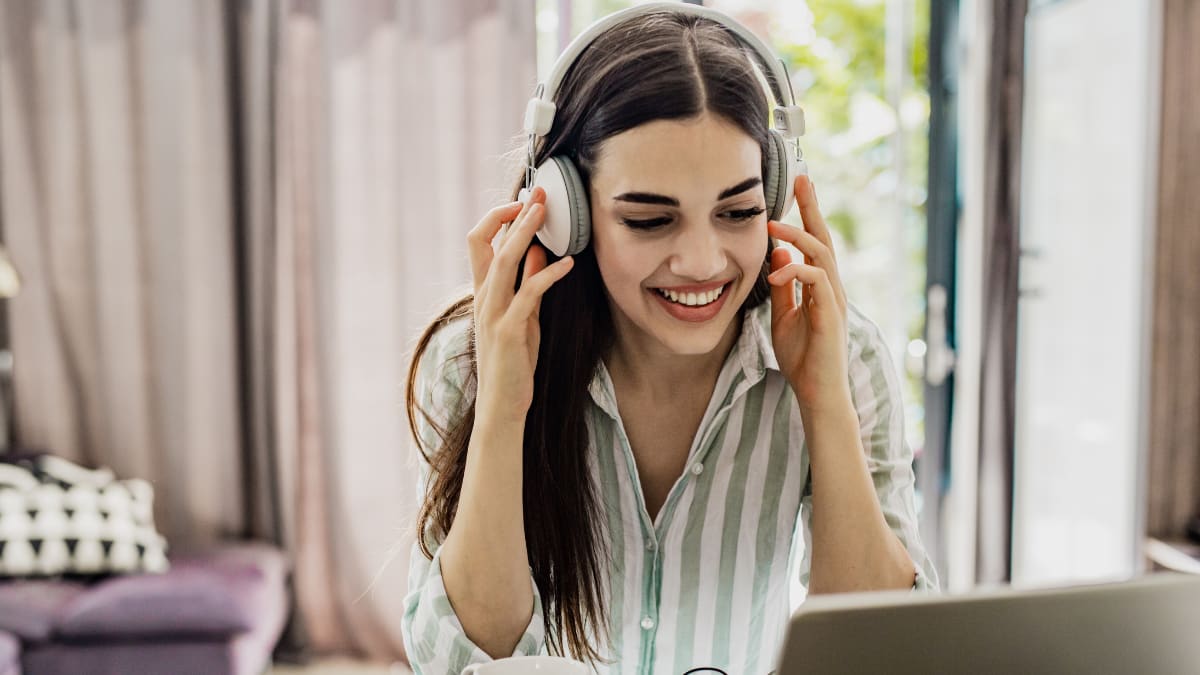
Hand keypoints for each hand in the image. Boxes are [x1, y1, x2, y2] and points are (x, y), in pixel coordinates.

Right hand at [467, 186, 574, 420]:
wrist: (502, 406)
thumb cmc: (513, 363)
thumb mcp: (523, 317)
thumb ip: (527, 284)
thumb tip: (538, 251)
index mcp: (483, 293)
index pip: (479, 242)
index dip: (498, 218)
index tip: (524, 202)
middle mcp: (482, 299)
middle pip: (486, 243)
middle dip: (513, 213)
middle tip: (539, 192)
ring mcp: (493, 314)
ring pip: (502, 262)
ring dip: (524, 232)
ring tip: (545, 211)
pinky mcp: (509, 332)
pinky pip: (528, 294)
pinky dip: (548, 274)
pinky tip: (568, 263)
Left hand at [766, 175, 850, 412]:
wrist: (817, 393)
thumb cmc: (803, 359)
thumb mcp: (783, 317)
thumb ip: (783, 287)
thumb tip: (779, 254)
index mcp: (822, 286)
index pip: (816, 242)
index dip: (808, 214)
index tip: (799, 187)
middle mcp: (832, 288)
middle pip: (826, 238)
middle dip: (813, 208)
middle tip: (803, 179)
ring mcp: (834, 301)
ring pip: (823, 255)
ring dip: (799, 236)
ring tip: (775, 226)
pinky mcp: (830, 316)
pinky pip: (817, 282)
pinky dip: (796, 271)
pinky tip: (777, 273)